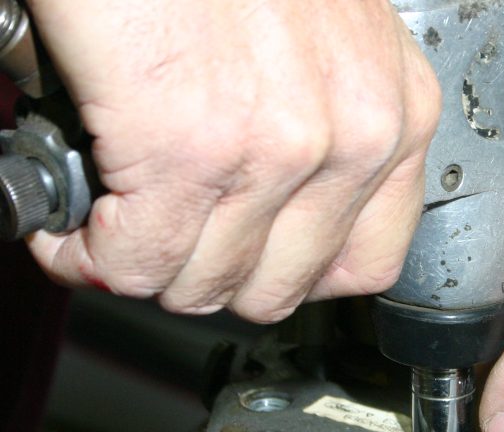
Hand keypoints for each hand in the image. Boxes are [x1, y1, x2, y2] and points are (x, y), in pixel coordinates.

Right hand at [25, 0, 439, 321]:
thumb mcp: (322, 40)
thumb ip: (321, 129)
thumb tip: (266, 221)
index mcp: (396, 112)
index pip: (366, 264)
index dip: (288, 273)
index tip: (243, 255)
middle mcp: (356, 136)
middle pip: (278, 288)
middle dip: (206, 272)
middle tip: (163, 234)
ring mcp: (279, 148)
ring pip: (202, 284)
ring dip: (142, 264)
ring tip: (115, 217)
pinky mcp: (189, 148)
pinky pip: (134, 262)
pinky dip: (87, 253)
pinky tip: (75, 220)